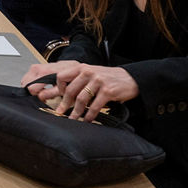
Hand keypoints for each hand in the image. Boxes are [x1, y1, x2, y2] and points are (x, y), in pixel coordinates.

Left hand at [22, 61, 139, 121]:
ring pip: (81, 99)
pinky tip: (87, 120)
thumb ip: (78, 80)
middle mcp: (88, 72)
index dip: (58, 88)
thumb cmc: (107, 78)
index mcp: (81, 68)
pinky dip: (90, 115)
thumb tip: (62, 93)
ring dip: (76, 112)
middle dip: (64, 103)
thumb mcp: (91, 74)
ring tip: (73, 119)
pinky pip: (94, 106)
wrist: (129, 79)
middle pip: (70, 90)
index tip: (58, 97)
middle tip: (60, 112)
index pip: (61, 76)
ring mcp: (98, 81)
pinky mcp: (107, 91)